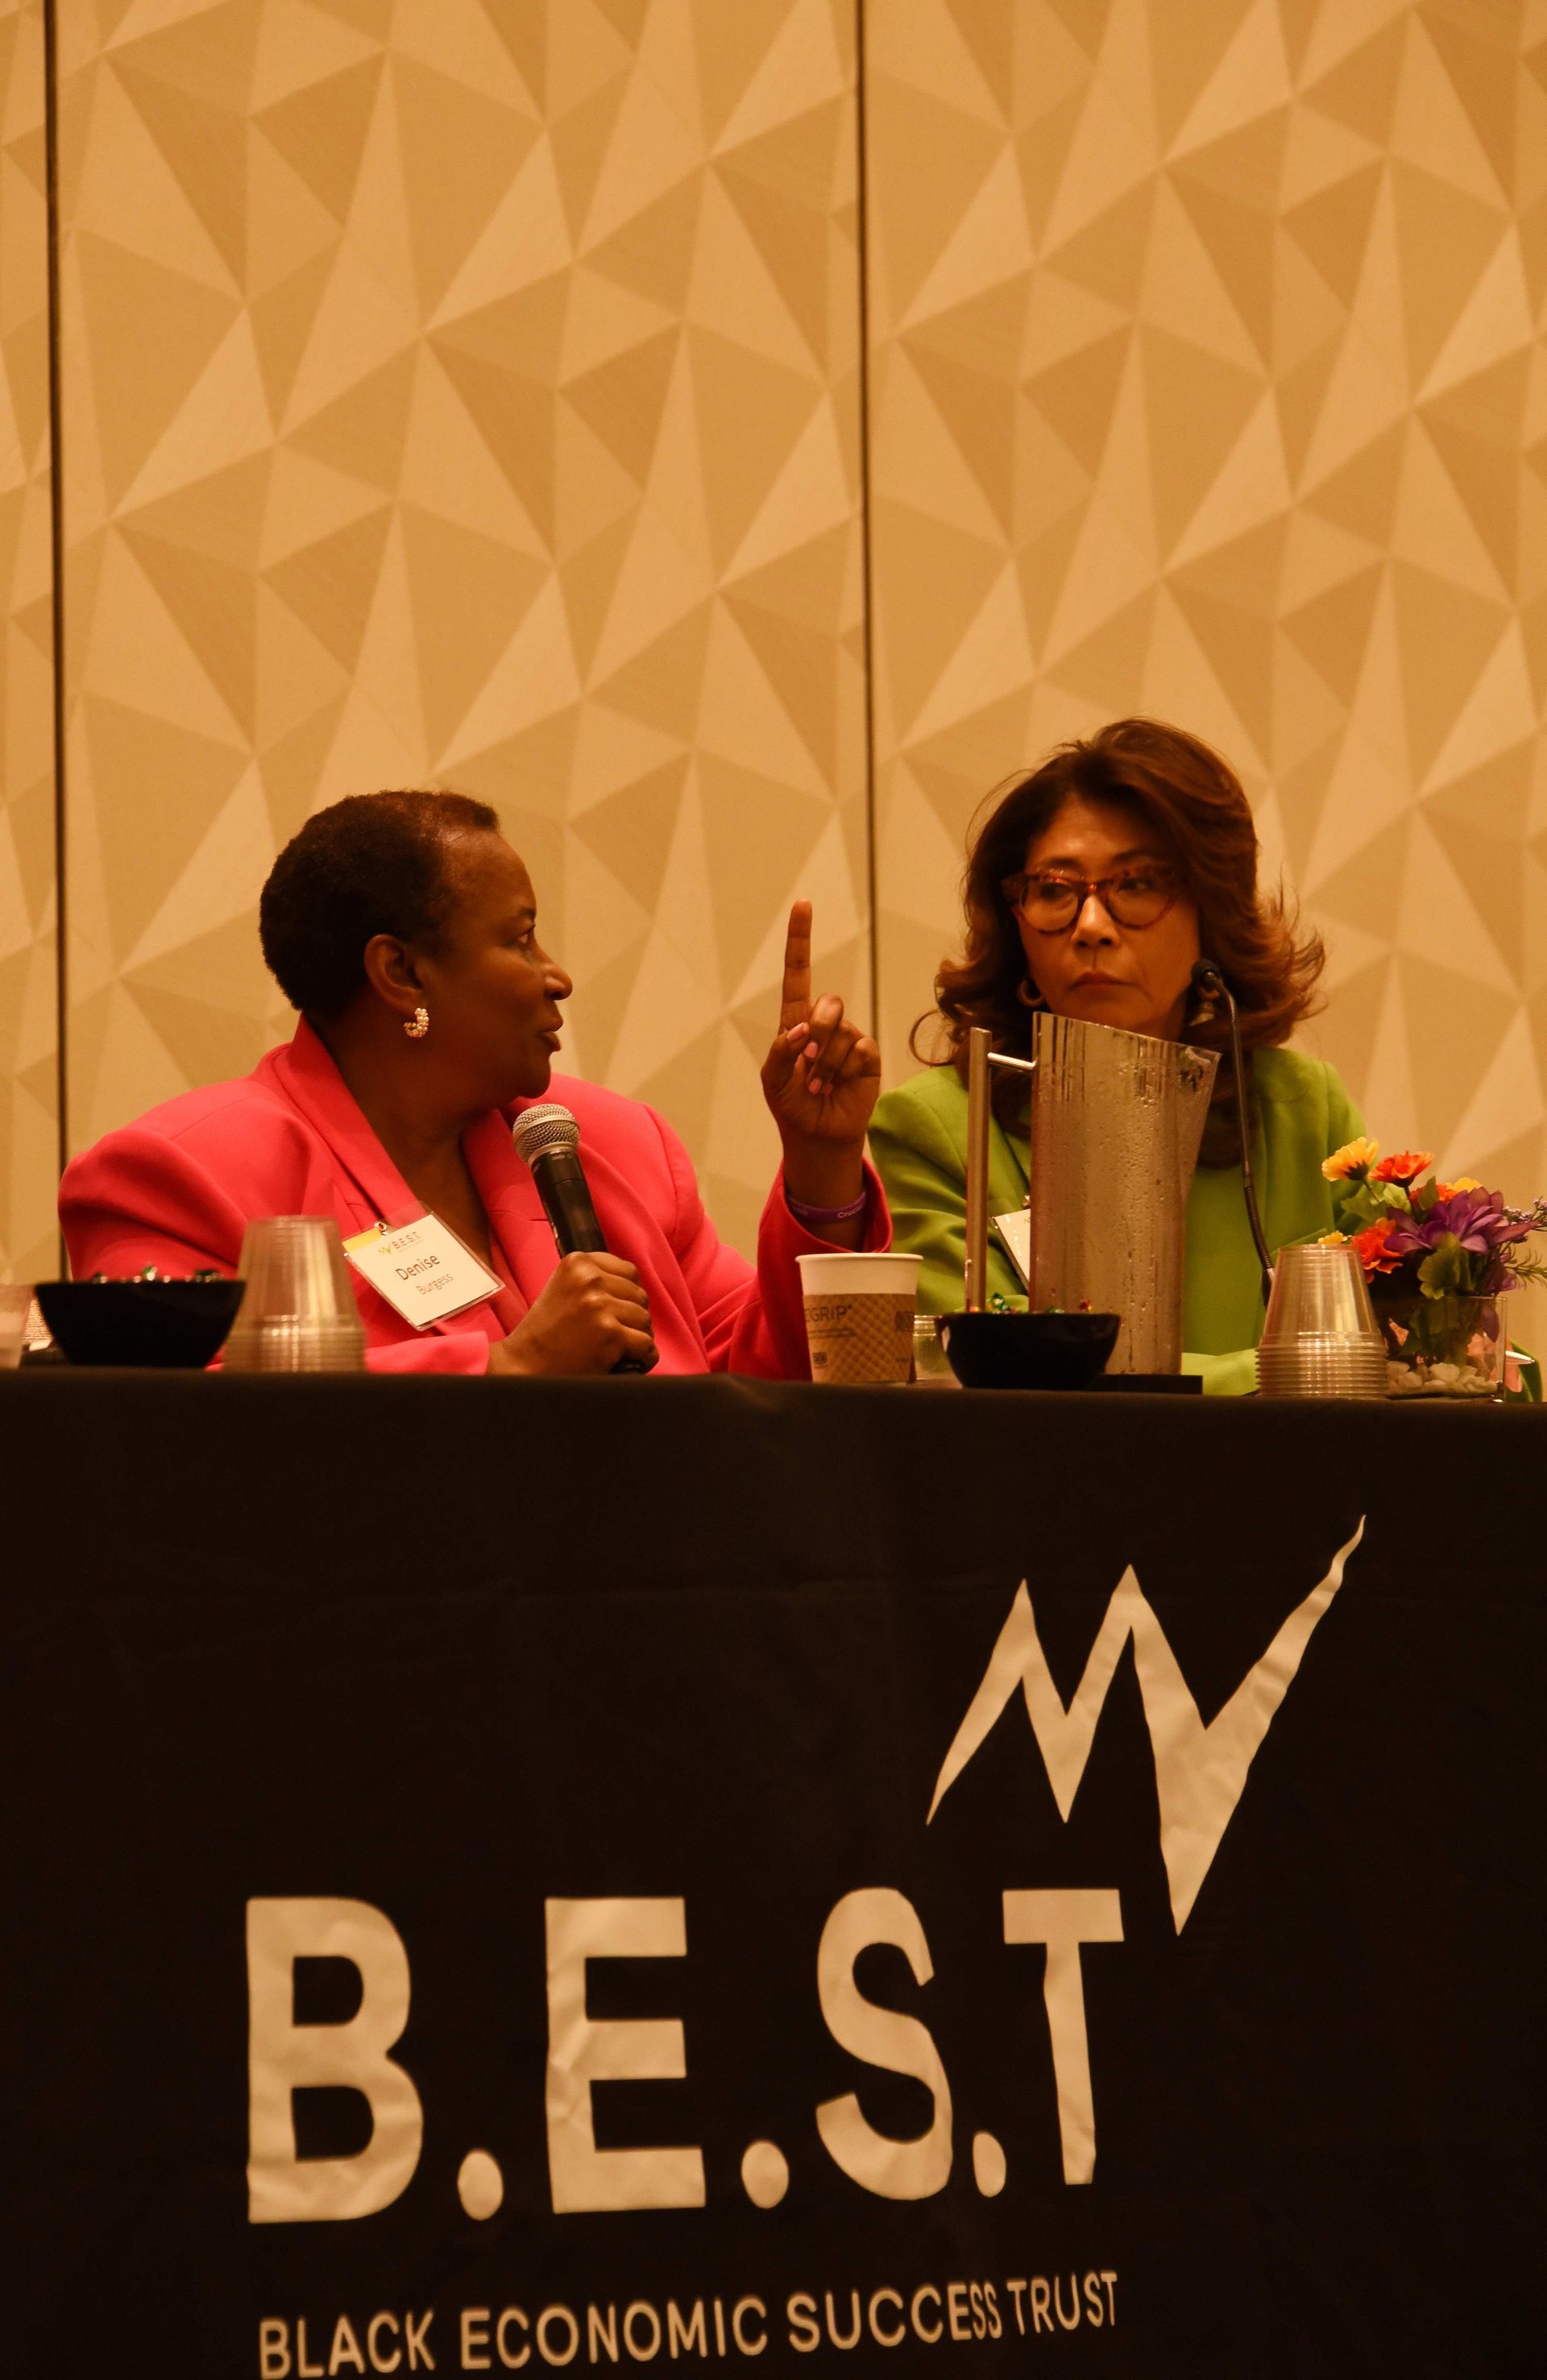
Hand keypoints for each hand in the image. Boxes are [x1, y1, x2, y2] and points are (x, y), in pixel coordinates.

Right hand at [487, 1252, 657, 1376]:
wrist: (524, 1364)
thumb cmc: (545, 1331)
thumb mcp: (563, 1288)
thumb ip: (594, 1280)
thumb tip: (635, 1287)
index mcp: (578, 1263)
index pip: (629, 1272)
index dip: (627, 1295)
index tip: (615, 1311)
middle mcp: (590, 1279)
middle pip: (640, 1295)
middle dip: (632, 1317)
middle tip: (613, 1334)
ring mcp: (600, 1306)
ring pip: (645, 1319)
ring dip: (637, 1336)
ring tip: (616, 1348)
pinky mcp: (610, 1333)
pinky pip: (647, 1345)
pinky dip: (643, 1357)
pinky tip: (628, 1362)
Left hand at [760, 900, 880, 1161]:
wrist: (818, 1134)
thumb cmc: (791, 1104)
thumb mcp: (772, 1080)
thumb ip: (779, 1051)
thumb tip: (801, 1029)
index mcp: (796, 1021)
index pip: (799, 973)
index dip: (801, 940)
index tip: (803, 905)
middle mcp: (824, 1024)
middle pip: (827, 1002)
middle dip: (817, 1034)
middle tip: (808, 1065)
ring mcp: (847, 1037)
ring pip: (842, 1030)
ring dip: (826, 1063)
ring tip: (819, 1084)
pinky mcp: (867, 1055)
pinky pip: (859, 1049)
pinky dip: (843, 1071)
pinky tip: (837, 1086)